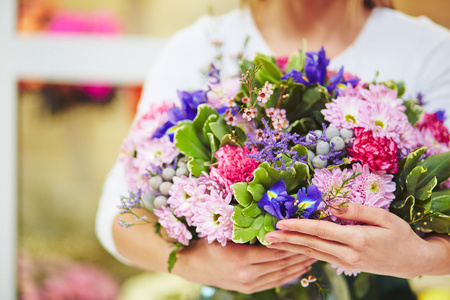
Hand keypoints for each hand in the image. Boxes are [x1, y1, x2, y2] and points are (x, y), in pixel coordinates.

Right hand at [172, 238, 315, 293]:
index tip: (306, 233)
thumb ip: (243, 225)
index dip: (292, 243)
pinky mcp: (248, 289)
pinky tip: (299, 269)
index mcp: (241, 259)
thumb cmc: (205, 242)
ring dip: (298, 265)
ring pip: (280, 274)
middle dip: (300, 253)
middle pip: (281, 263)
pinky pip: (273, 282)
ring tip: (313, 255)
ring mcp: (248, 284)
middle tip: (316, 243)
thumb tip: (266, 214)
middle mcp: (247, 275)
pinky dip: (288, 275)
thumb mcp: (221, 230)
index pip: (275, 251)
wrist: (191, 265)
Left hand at [264, 203, 449, 277]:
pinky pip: (320, 257)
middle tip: (266, 236)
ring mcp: (346, 262)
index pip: (321, 231)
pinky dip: (304, 252)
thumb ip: (357, 211)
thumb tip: (333, 206)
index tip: (281, 222)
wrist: (412, 261)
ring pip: (312, 253)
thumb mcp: (384, 217)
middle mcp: (348, 254)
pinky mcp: (346, 265)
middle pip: (311, 244)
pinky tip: (292, 249)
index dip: (299, 226)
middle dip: (287, 239)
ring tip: (272, 243)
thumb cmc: (400, 235)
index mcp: (356, 239)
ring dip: (291, 247)